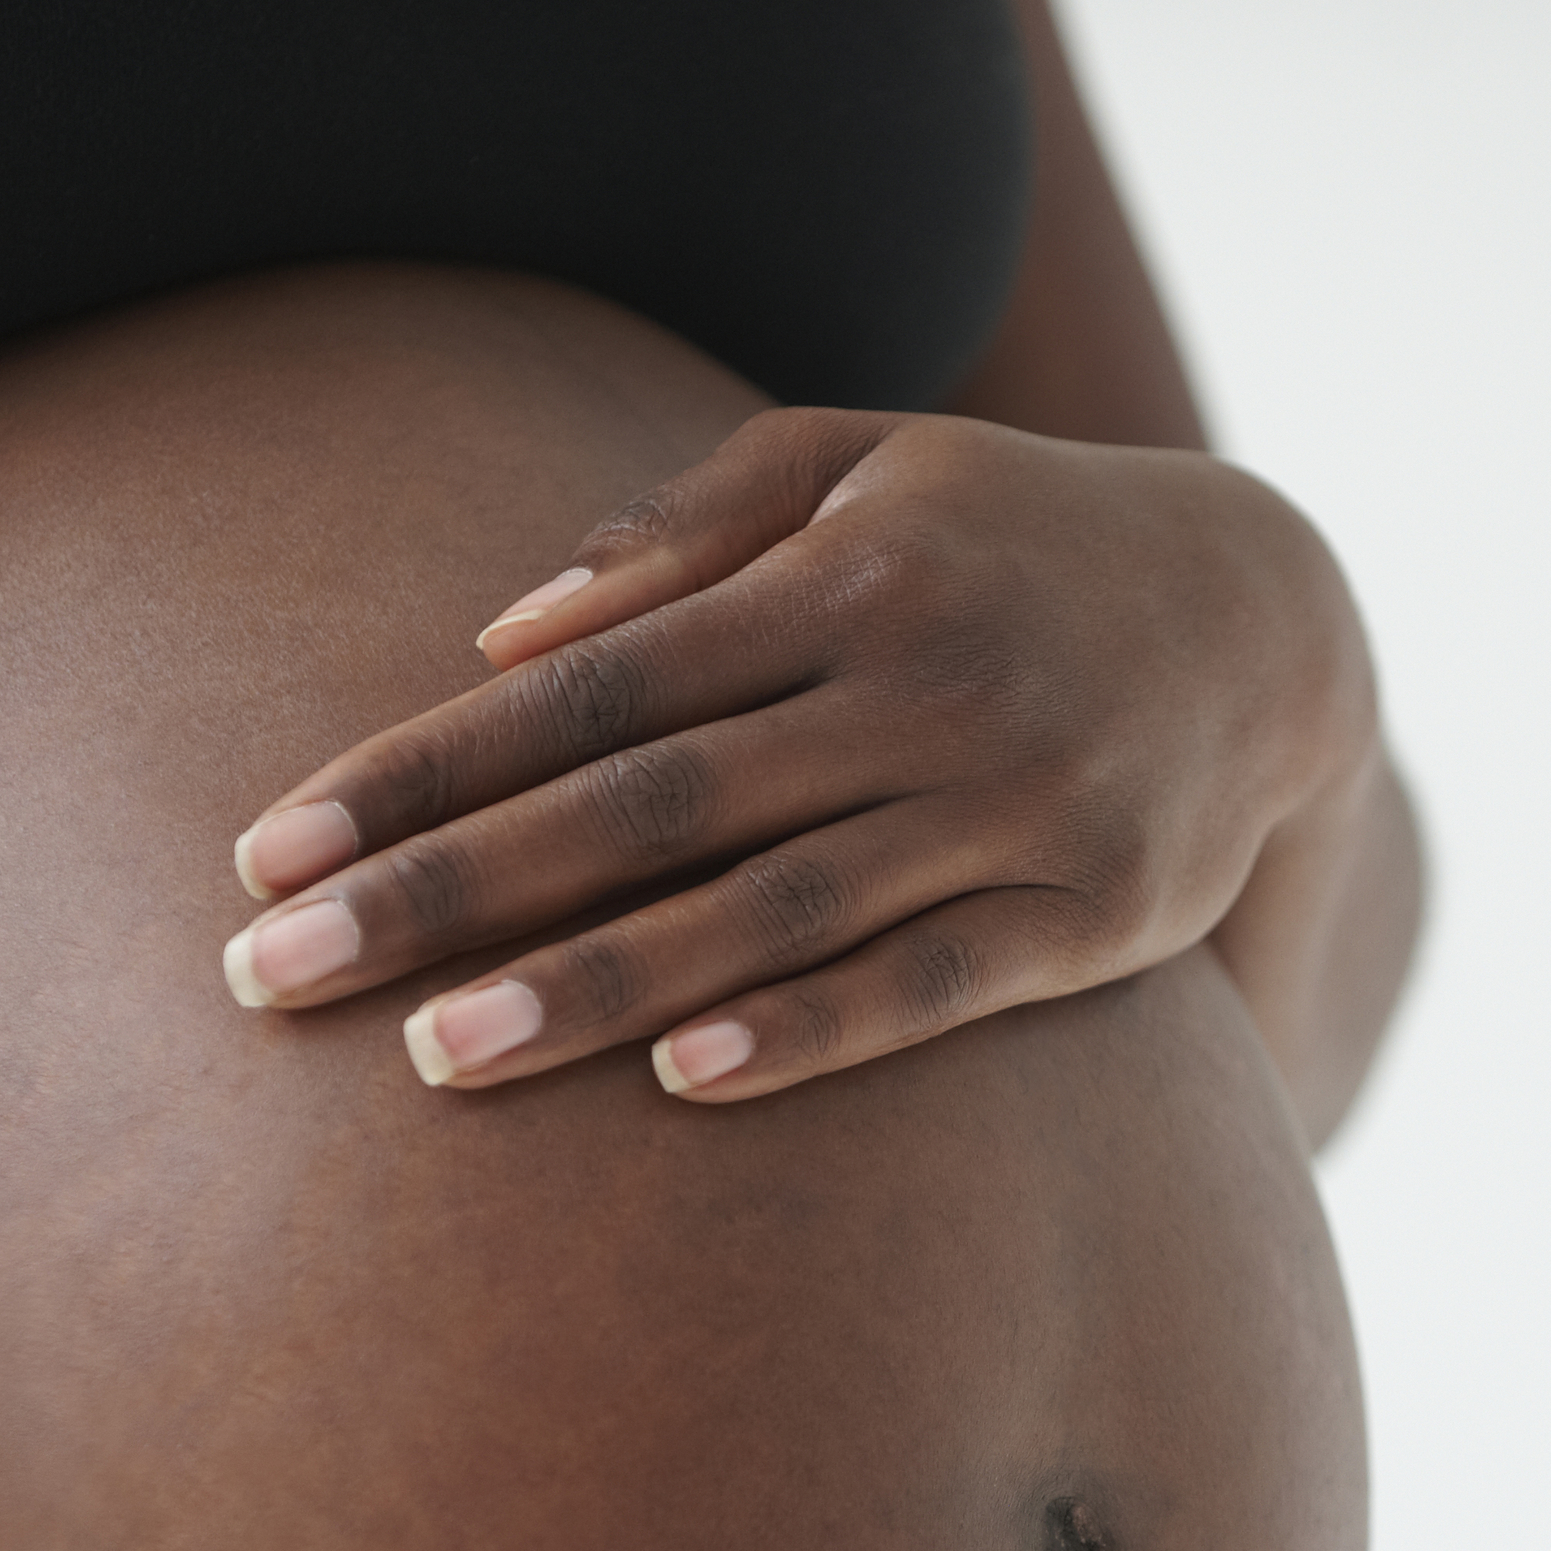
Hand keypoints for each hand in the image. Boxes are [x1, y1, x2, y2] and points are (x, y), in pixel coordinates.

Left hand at [213, 407, 1377, 1100]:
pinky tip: (686, 1085)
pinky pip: (934, 986)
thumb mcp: (867, 465)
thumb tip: (500, 633)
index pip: (587, 684)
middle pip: (645, 802)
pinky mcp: (1097, 917)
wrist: (1278, 620)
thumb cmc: (1013, 542)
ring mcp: (1016, 802)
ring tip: (435, 1061)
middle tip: (274, 972)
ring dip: (594, 988)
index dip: (423, 769)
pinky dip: (813, 1034)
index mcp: (843, 573)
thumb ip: (689, 528)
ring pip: (771, 910)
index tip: (272, 848)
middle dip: (448, 891)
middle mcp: (921, 682)